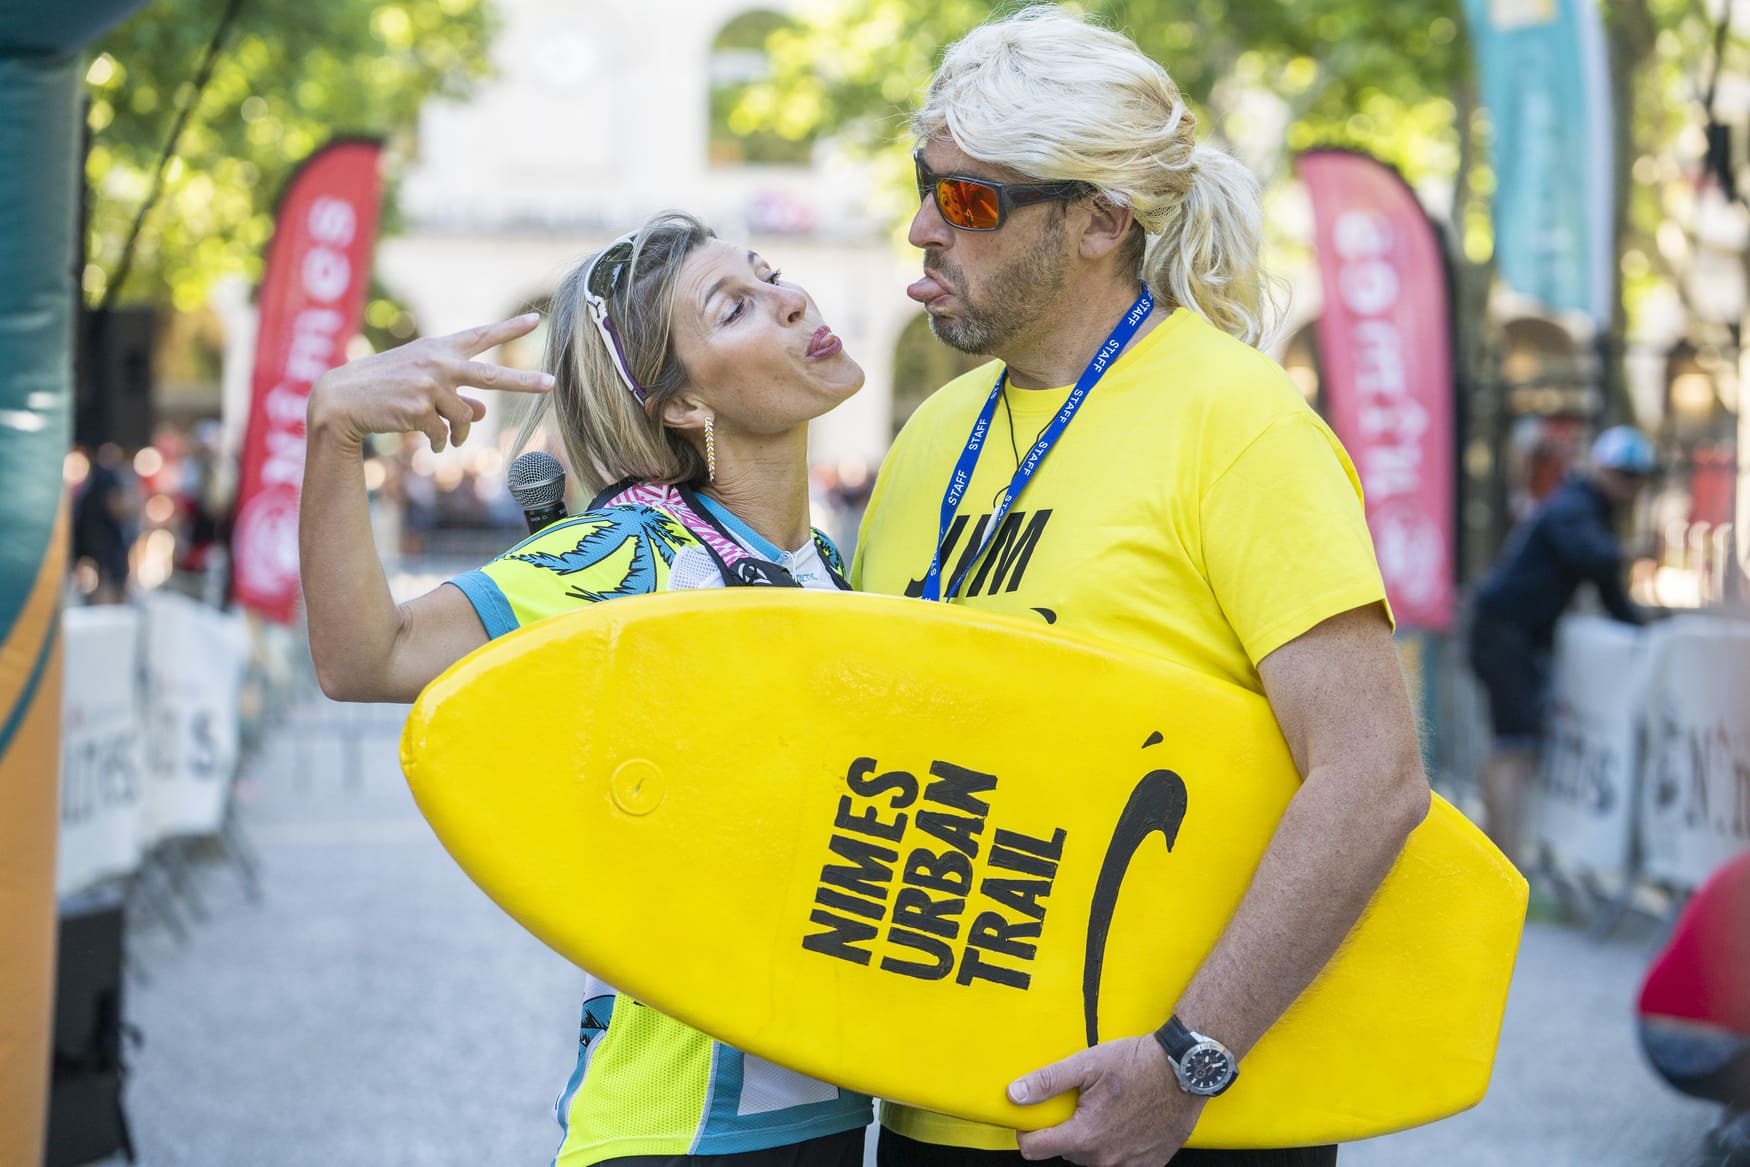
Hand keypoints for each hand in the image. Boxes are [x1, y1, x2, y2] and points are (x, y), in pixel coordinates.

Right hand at [307, 313, 553, 451]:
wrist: (342, 398)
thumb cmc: (385, 386)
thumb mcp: (422, 381)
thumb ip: (456, 392)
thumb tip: (483, 412)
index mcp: (439, 349)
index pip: (481, 335)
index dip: (509, 328)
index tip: (536, 320)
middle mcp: (438, 363)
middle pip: (491, 375)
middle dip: (523, 381)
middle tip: (551, 384)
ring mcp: (429, 385)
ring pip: (464, 418)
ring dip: (458, 433)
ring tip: (446, 437)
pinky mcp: (419, 409)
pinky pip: (444, 433)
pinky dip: (440, 442)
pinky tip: (431, 442)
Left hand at [1010, 1036, 1203, 1166]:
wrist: (1185, 1070)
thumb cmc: (1138, 1064)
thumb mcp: (1087, 1064)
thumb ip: (1048, 1082)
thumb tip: (1014, 1094)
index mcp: (1085, 1135)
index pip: (1035, 1149)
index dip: (1027, 1132)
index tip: (1033, 1118)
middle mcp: (1105, 1158)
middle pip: (1065, 1151)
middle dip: (1065, 1129)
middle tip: (1079, 1102)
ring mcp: (1129, 1165)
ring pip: (1092, 1159)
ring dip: (1091, 1139)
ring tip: (1105, 1109)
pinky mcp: (1150, 1164)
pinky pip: (1121, 1163)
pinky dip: (1117, 1146)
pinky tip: (1125, 1123)